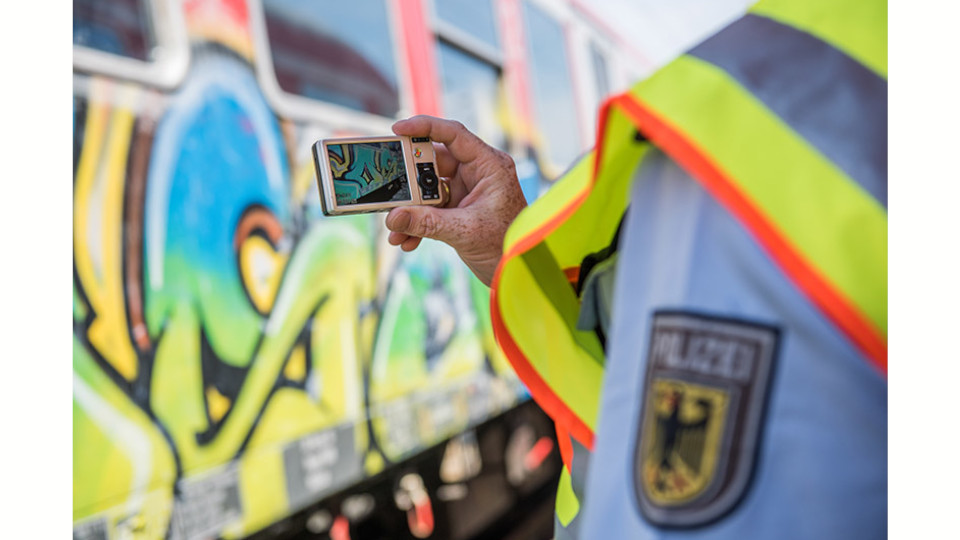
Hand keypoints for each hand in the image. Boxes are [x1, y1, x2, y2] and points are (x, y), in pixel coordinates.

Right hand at [385, 116, 526, 285]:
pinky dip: (417, 223)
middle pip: (434, 163)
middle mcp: (478, 173)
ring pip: (428, 189)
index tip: (397, 129)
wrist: (518, 272)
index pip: (454, 135)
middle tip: (387, 187)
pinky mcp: (459, 210)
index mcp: (489, 166)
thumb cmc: (507, 245)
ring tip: (395, 227)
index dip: (425, 127)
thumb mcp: (464, 231)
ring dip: (410, 209)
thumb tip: (393, 218)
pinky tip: (406, 240)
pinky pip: (431, 209)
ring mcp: (467, 191)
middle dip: (409, 180)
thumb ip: (427, 223)